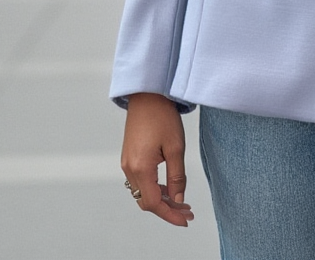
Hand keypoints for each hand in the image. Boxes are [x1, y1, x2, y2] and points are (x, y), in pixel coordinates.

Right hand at [121, 93, 193, 226]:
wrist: (148, 94)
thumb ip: (177, 176)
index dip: (170, 215)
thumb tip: (178, 200)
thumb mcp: (176, 147)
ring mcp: (127, 163)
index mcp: (140, 168)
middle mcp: (129, 168)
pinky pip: (139, 181)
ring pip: (142, 192)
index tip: (186, 220)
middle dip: (167, 209)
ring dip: (161, 199)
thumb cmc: (163, 116)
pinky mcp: (129, 156)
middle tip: (187, 212)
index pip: (154, 203)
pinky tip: (169, 187)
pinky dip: (154, 188)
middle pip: (146, 201)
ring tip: (181, 201)